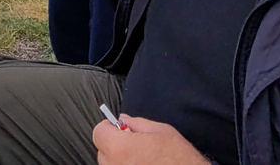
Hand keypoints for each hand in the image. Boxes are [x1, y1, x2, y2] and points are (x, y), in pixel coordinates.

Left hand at [93, 114, 210, 164]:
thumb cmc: (181, 159)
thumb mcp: (162, 131)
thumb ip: (138, 123)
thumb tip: (123, 119)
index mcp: (121, 148)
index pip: (98, 133)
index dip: (109, 128)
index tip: (118, 128)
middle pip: (102, 152)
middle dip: (114, 145)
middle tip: (134, 144)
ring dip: (120, 160)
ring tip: (142, 159)